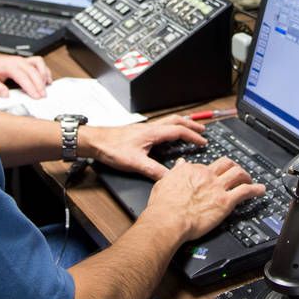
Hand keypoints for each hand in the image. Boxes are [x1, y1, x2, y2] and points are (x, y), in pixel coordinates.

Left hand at [0, 51, 51, 98]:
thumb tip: (6, 94)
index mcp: (9, 66)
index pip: (23, 77)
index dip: (31, 87)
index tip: (36, 96)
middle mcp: (18, 61)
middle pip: (33, 71)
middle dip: (40, 84)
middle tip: (43, 95)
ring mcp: (24, 60)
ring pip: (39, 64)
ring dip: (44, 76)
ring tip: (45, 87)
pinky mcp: (27, 61)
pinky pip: (40, 63)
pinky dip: (45, 70)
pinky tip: (47, 79)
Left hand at [82, 115, 207, 179]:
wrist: (94, 141)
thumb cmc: (111, 147)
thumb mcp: (134, 163)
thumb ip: (153, 170)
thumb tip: (169, 178)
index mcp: (153, 132)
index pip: (179, 131)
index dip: (193, 136)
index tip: (203, 141)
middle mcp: (150, 127)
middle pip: (176, 121)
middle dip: (191, 125)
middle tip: (202, 130)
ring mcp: (144, 129)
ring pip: (168, 122)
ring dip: (181, 124)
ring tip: (189, 129)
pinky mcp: (139, 132)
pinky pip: (160, 126)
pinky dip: (171, 128)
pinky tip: (167, 136)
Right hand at [145, 156, 264, 240]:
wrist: (168, 220)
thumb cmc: (163, 206)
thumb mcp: (164, 182)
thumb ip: (175, 172)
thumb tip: (179, 165)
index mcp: (192, 170)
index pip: (206, 166)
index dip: (211, 171)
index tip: (213, 175)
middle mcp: (207, 176)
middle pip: (226, 164)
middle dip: (234, 166)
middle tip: (237, 172)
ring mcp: (218, 188)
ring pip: (238, 174)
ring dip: (247, 176)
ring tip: (250, 180)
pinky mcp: (226, 201)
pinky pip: (246, 191)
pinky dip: (256, 189)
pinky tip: (260, 190)